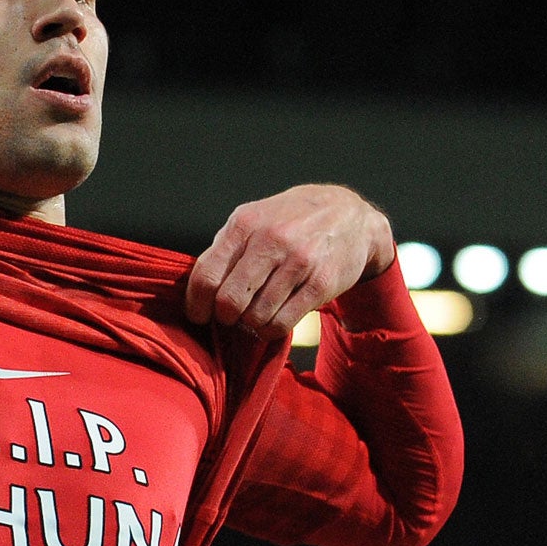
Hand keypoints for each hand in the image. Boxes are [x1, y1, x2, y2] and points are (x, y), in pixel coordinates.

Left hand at [185, 184, 396, 338]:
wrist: (349, 216)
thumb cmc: (291, 221)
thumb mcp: (255, 219)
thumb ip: (226, 249)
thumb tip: (197, 289)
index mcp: (245, 224)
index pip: (207, 275)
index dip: (196, 304)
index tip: (199, 316)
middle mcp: (271, 240)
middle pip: (229, 301)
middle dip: (225, 317)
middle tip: (232, 316)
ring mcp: (298, 262)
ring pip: (256, 317)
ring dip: (251, 324)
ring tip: (257, 314)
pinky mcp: (320, 283)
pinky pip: (282, 323)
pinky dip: (271, 329)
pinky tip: (273, 320)